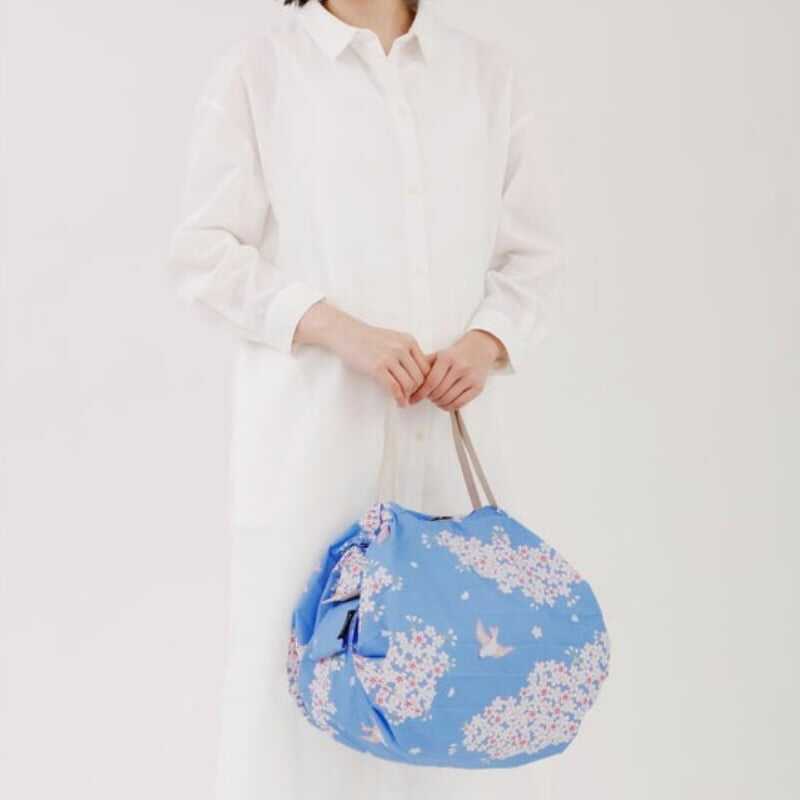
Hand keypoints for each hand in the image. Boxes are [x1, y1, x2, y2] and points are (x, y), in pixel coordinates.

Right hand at [294, 301, 430, 405]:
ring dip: (408, 397)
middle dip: (417, 391)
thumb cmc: (369, 340)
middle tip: (411, 399)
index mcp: (409, 341)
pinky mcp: (377, 367)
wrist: (346, 334)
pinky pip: (394, 388)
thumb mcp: (394, 340)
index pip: (426, 367)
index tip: (418, 390)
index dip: (424, 382)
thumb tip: (421, 375)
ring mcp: (390, 357)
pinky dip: (399, 399)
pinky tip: (398, 403)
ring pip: (409, 384)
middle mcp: (402, 347)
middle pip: (420, 377)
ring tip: (404, 401)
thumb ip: (407, 352)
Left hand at [409, 329, 505, 410]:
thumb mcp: (439, 355)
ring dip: (438, 403)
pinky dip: (448, 406)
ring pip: (448, 399)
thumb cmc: (455, 354)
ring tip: (435, 398)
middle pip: (439, 392)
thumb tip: (405, 381)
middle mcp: (460, 367)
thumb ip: (423, 366)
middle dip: (429, 398)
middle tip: (426, 397)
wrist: (479, 349)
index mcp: (447, 358)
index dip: (420, 393)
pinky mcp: (478, 387)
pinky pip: (459, 404)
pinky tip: (444, 402)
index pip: (431, 381)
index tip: (413, 399)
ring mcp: (470, 378)